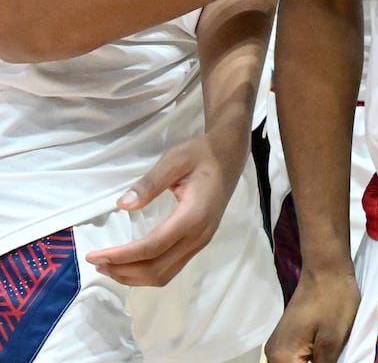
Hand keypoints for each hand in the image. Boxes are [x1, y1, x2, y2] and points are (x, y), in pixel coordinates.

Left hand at [85, 134, 237, 285]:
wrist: (229, 155)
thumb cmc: (201, 154)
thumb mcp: (175, 160)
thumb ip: (150, 183)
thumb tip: (123, 205)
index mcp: (194, 215)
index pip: (153, 247)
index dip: (121, 256)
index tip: (94, 254)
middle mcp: (199, 235)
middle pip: (157, 268)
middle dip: (123, 270)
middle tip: (95, 261)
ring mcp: (201, 241)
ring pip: (164, 274)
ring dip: (133, 276)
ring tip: (107, 265)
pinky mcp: (198, 242)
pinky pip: (170, 268)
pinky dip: (146, 272)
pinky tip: (129, 263)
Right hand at [266, 265, 360, 362]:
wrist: (326, 269)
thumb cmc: (333, 300)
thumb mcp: (334, 341)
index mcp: (282, 357)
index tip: (332, 360)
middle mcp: (272, 355)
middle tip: (334, 357)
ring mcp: (277, 346)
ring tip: (331, 355)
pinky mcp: (285, 338)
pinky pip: (294, 360)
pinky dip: (308, 362)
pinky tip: (324, 357)